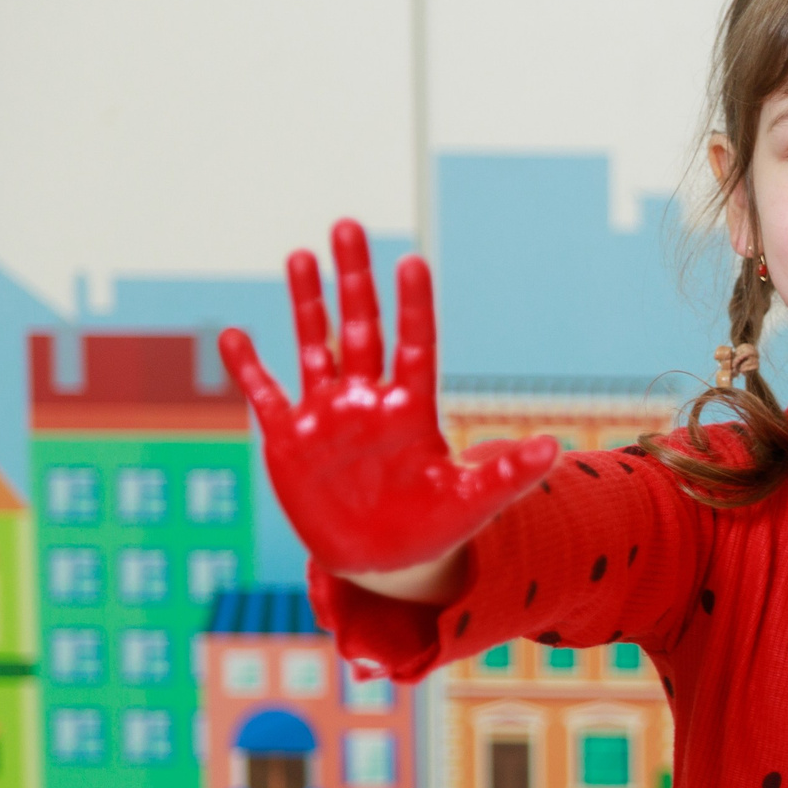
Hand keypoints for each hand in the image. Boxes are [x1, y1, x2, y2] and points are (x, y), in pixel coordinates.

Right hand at [220, 221, 557, 573]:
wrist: (382, 562)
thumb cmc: (433, 527)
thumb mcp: (472, 503)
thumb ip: (506, 474)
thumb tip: (554, 448)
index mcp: (413, 409)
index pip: (416, 345)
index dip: (414, 307)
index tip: (413, 262)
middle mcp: (369, 400)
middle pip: (361, 328)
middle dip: (354, 280)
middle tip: (348, 225)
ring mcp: (327, 415)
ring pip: (314, 347)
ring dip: (306, 304)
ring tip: (299, 255)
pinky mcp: (289, 440)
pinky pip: (265, 396)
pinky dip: (248, 368)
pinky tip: (233, 333)